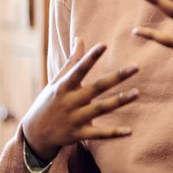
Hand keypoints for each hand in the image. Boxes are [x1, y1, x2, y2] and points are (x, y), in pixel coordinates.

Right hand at [21, 40, 138, 161]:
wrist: (35, 134)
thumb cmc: (49, 101)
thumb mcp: (57, 81)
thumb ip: (71, 61)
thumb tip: (80, 38)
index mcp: (64, 86)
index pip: (79, 69)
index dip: (91, 57)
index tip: (104, 44)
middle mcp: (70, 101)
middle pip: (97, 88)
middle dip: (116, 77)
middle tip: (136, 67)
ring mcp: (75, 119)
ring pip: (101, 109)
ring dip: (120, 101)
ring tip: (137, 92)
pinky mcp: (79, 134)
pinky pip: (99, 134)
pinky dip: (114, 133)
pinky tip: (129, 131)